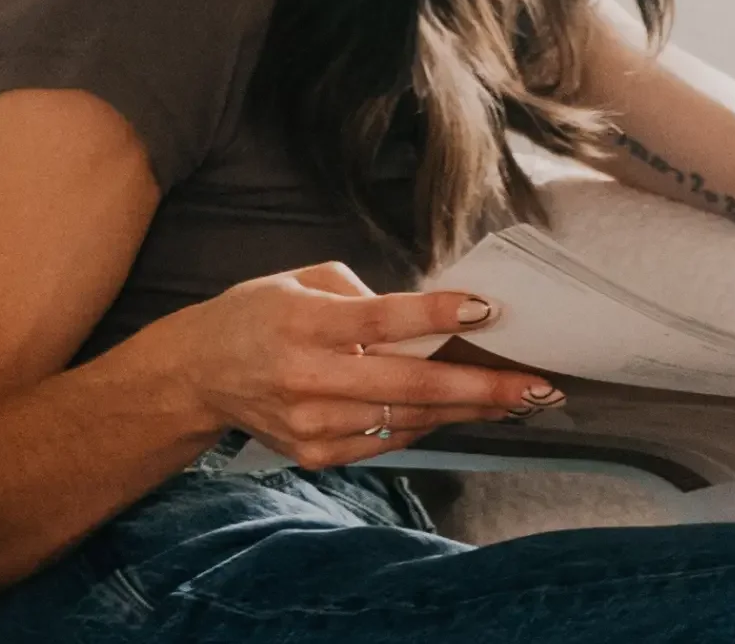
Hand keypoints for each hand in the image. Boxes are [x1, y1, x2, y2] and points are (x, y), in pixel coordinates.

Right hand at [139, 262, 561, 469]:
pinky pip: (389, 439)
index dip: (436, 315)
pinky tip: (463, 410)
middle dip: (481, 387)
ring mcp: (311, 423)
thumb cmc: (258, 316)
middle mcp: (306, 377)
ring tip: (519, 399)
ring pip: (407, 419)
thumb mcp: (301, 281)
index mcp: (302, 322)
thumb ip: (363, 295)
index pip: (379, 319)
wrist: (197, 376)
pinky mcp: (316, 453)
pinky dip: (430, 423)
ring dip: (469, 410)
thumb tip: (428, 317)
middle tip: (537, 386)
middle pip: (408, 384)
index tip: (487, 311)